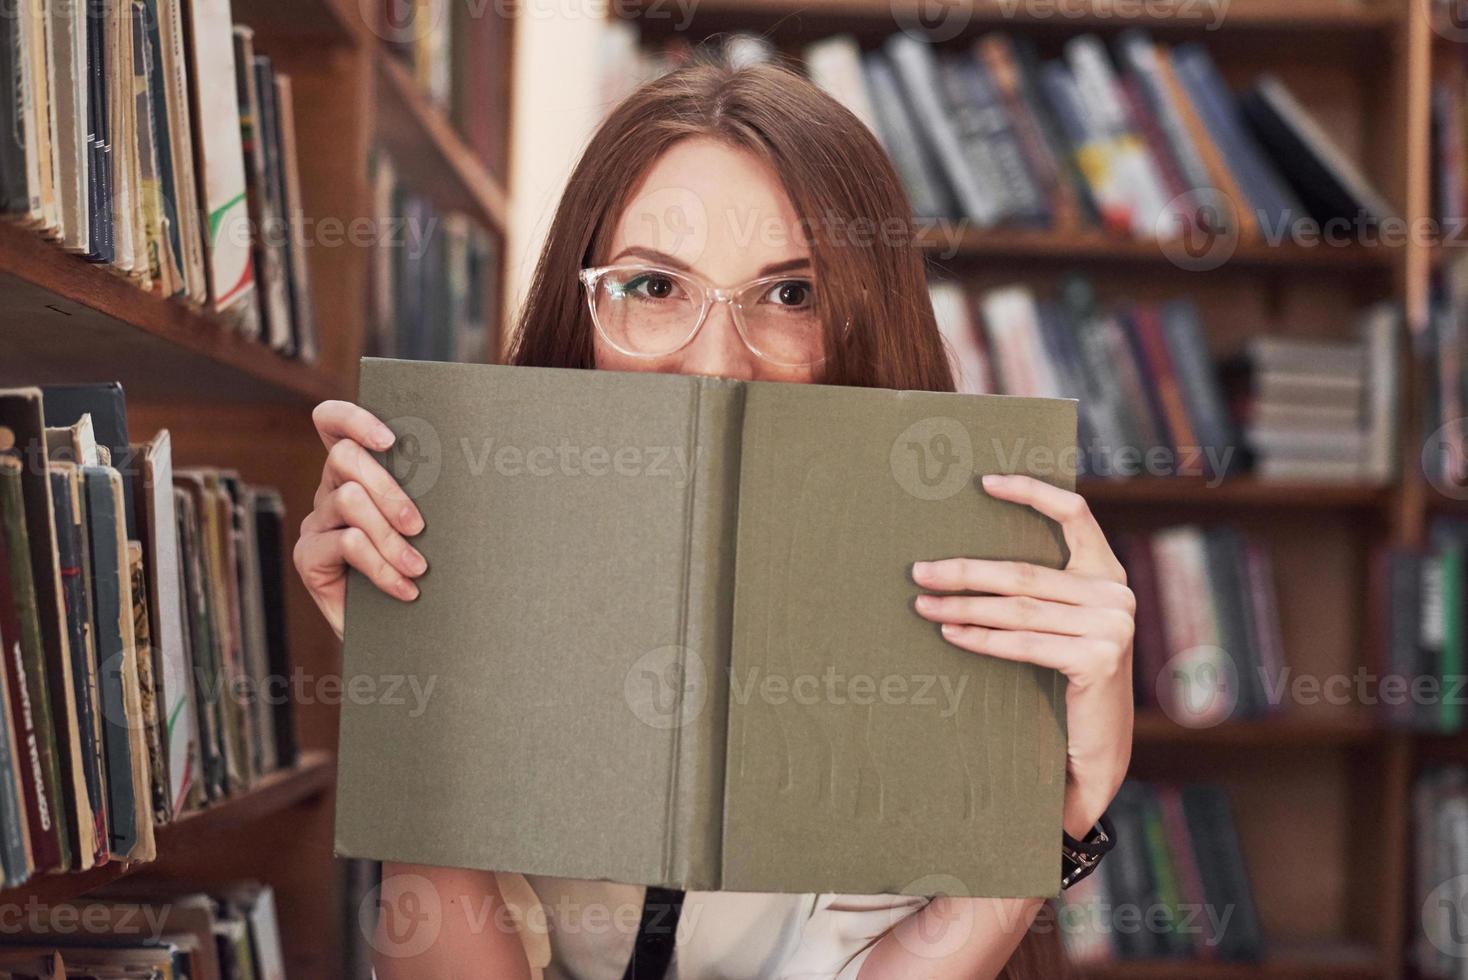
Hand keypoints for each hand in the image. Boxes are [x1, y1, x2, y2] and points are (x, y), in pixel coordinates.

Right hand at [293, 400, 428, 638]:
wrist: (400, 632)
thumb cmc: (420, 568)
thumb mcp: (422, 526)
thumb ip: (424, 495)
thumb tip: (464, 467)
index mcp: (356, 473)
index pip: (332, 424)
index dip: (353, 419)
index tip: (390, 440)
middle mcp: (330, 491)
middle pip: (345, 459)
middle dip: (389, 490)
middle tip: (419, 526)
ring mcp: (316, 523)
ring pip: (349, 500)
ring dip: (390, 537)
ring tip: (417, 567)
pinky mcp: (308, 557)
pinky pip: (347, 544)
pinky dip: (382, 568)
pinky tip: (405, 589)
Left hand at [911, 473, 1133, 837]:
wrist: (1097, 753)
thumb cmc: (1067, 682)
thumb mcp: (1063, 626)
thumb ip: (1043, 591)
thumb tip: (969, 561)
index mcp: (1109, 574)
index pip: (1076, 515)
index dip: (1032, 492)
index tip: (984, 482)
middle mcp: (1116, 595)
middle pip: (1024, 571)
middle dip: (965, 571)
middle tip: (918, 571)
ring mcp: (1112, 628)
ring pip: (1017, 609)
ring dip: (963, 605)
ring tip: (922, 603)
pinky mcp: (1098, 660)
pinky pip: (1024, 642)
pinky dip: (982, 637)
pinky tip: (951, 632)